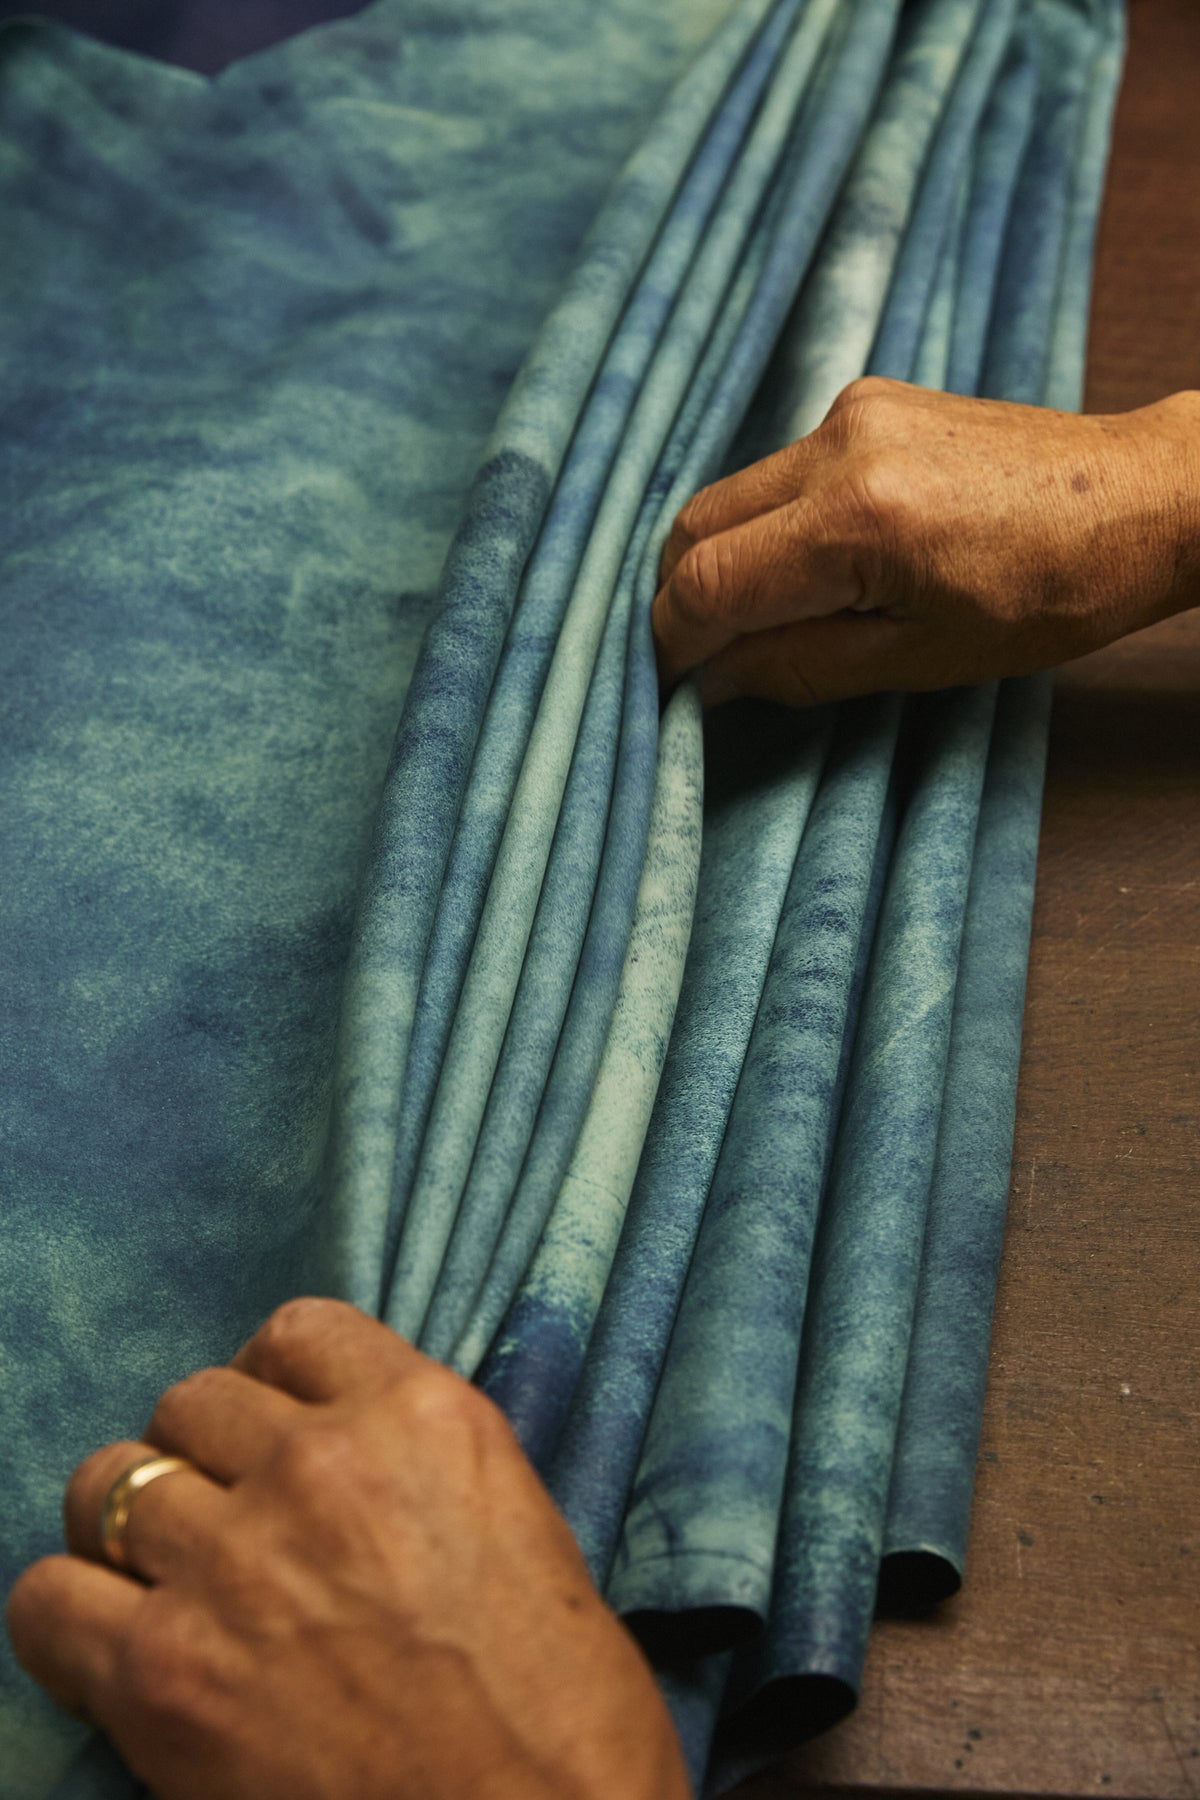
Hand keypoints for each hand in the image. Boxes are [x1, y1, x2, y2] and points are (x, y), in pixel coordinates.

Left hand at [7, 1299, 690, 1799]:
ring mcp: (235, 1562)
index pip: (296, 1332)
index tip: (274, 1436)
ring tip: (169, 1583)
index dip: (274, 1386)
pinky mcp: (166, 1672)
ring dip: (136, 1528)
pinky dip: (71, 1617)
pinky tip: (116, 1648)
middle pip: (194, 1402)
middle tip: (229, 1524)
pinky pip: (49, 1598)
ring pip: (111, 1480)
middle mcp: (321, 1465)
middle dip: (206, 1457)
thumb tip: (329, 1452)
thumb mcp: (515, 1523)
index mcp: (423, 1416)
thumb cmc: (557, 1711)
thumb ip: (414, 1464)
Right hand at [653, 377, 1199, 705]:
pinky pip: (776, 471)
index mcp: (859, 518)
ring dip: (724, 562)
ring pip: (730, 494)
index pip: (706, 582)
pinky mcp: (866, 400)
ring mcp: (851, 411)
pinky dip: (766, 526)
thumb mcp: (921, 660)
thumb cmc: (1052, 592)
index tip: (672, 688)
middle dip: (682, 601)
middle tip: (702, 663)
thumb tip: (709, 680)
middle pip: (695, 525)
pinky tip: (805, 568)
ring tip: (760, 622)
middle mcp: (840, 445)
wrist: (1138, 497)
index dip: (673, 645)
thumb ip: (798, 666)